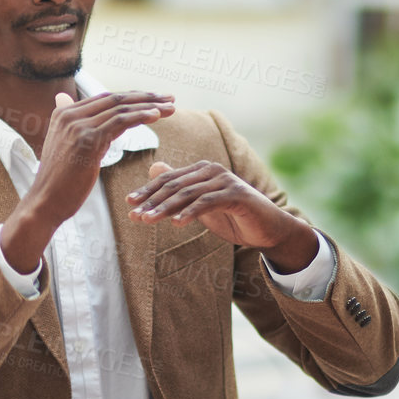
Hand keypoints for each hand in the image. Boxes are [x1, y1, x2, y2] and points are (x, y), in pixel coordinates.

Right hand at [0, 91, 174, 272]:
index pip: (106, 98)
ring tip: (171, 107)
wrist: (46, 202)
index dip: (133, 97)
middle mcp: (69, 114)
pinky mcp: (88, 139)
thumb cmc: (59, 181)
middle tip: (170, 98)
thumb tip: (64, 100)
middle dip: (146, 97)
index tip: (155, 99)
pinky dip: (141, 116)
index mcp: (64, 113)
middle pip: (116, 98)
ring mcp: (78, 125)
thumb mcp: (64, 147)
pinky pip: (120, 122)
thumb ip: (73, 126)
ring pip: (121, 108)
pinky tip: (157, 116)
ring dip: (150, 106)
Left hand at [127, 161, 317, 271]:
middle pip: (175, 185)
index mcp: (201, 171)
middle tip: (135, 214)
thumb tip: (153, 169)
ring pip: (188, 193)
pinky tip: (177, 223)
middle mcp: (212, 171)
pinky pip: (208, 202)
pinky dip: (191, 212)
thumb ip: (179, 190)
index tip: (130, 203)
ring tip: (149, 220)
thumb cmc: (233, 216)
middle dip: (152, 200)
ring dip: (166, 208)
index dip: (148, 191)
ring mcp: (225, 181)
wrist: (268, 229)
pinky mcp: (236, 195)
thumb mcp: (201, 205)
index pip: (169, 179)